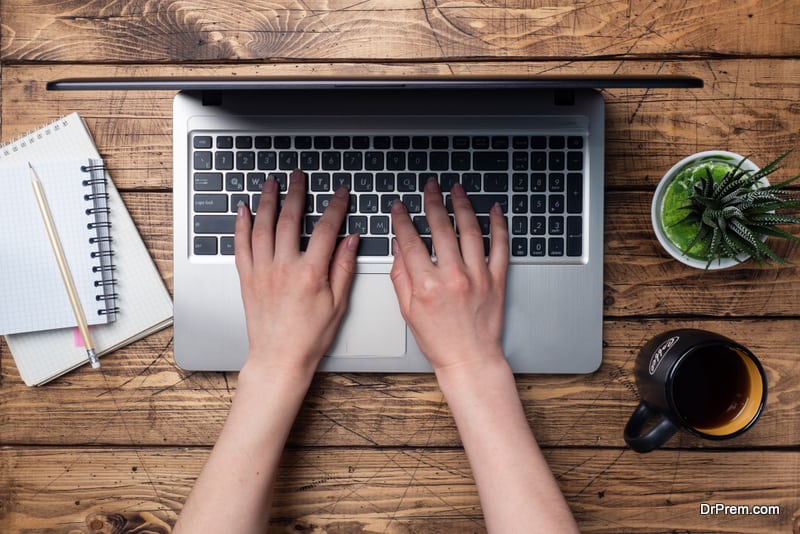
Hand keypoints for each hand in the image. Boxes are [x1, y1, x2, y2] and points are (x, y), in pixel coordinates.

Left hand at [234, 169, 358, 376]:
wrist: (279, 357)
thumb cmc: (309, 336)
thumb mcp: (338, 303)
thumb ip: (343, 268)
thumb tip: (351, 240)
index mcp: (310, 273)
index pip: (326, 229)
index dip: (335, 207)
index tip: (340, 193)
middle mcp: (283, 267)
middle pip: (290, 220)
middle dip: (296, 194)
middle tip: (299, 177)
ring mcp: (262, 271)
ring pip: (263, 226)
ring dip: (268, 201)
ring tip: (272, 183)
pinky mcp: (247, 278)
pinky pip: (241, 245)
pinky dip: (241, 225)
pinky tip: (244, 210)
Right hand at [390, 178, 508, 371]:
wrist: (470, 360)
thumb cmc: (439, 340)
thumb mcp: (408, 310)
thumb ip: (401, 276)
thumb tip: (398, 247)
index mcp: (426, 285)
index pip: (411, 241)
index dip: (403, 220)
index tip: (400, 207)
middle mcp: (453, 277)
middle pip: (441, 228)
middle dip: (433, 202)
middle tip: (430, 187)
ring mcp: (478, 276)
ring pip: (470, 231)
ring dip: (463, 206)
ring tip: (456, 190)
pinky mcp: (497, 280)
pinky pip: (500, 247)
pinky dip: (498, 226)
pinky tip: (494, 210)